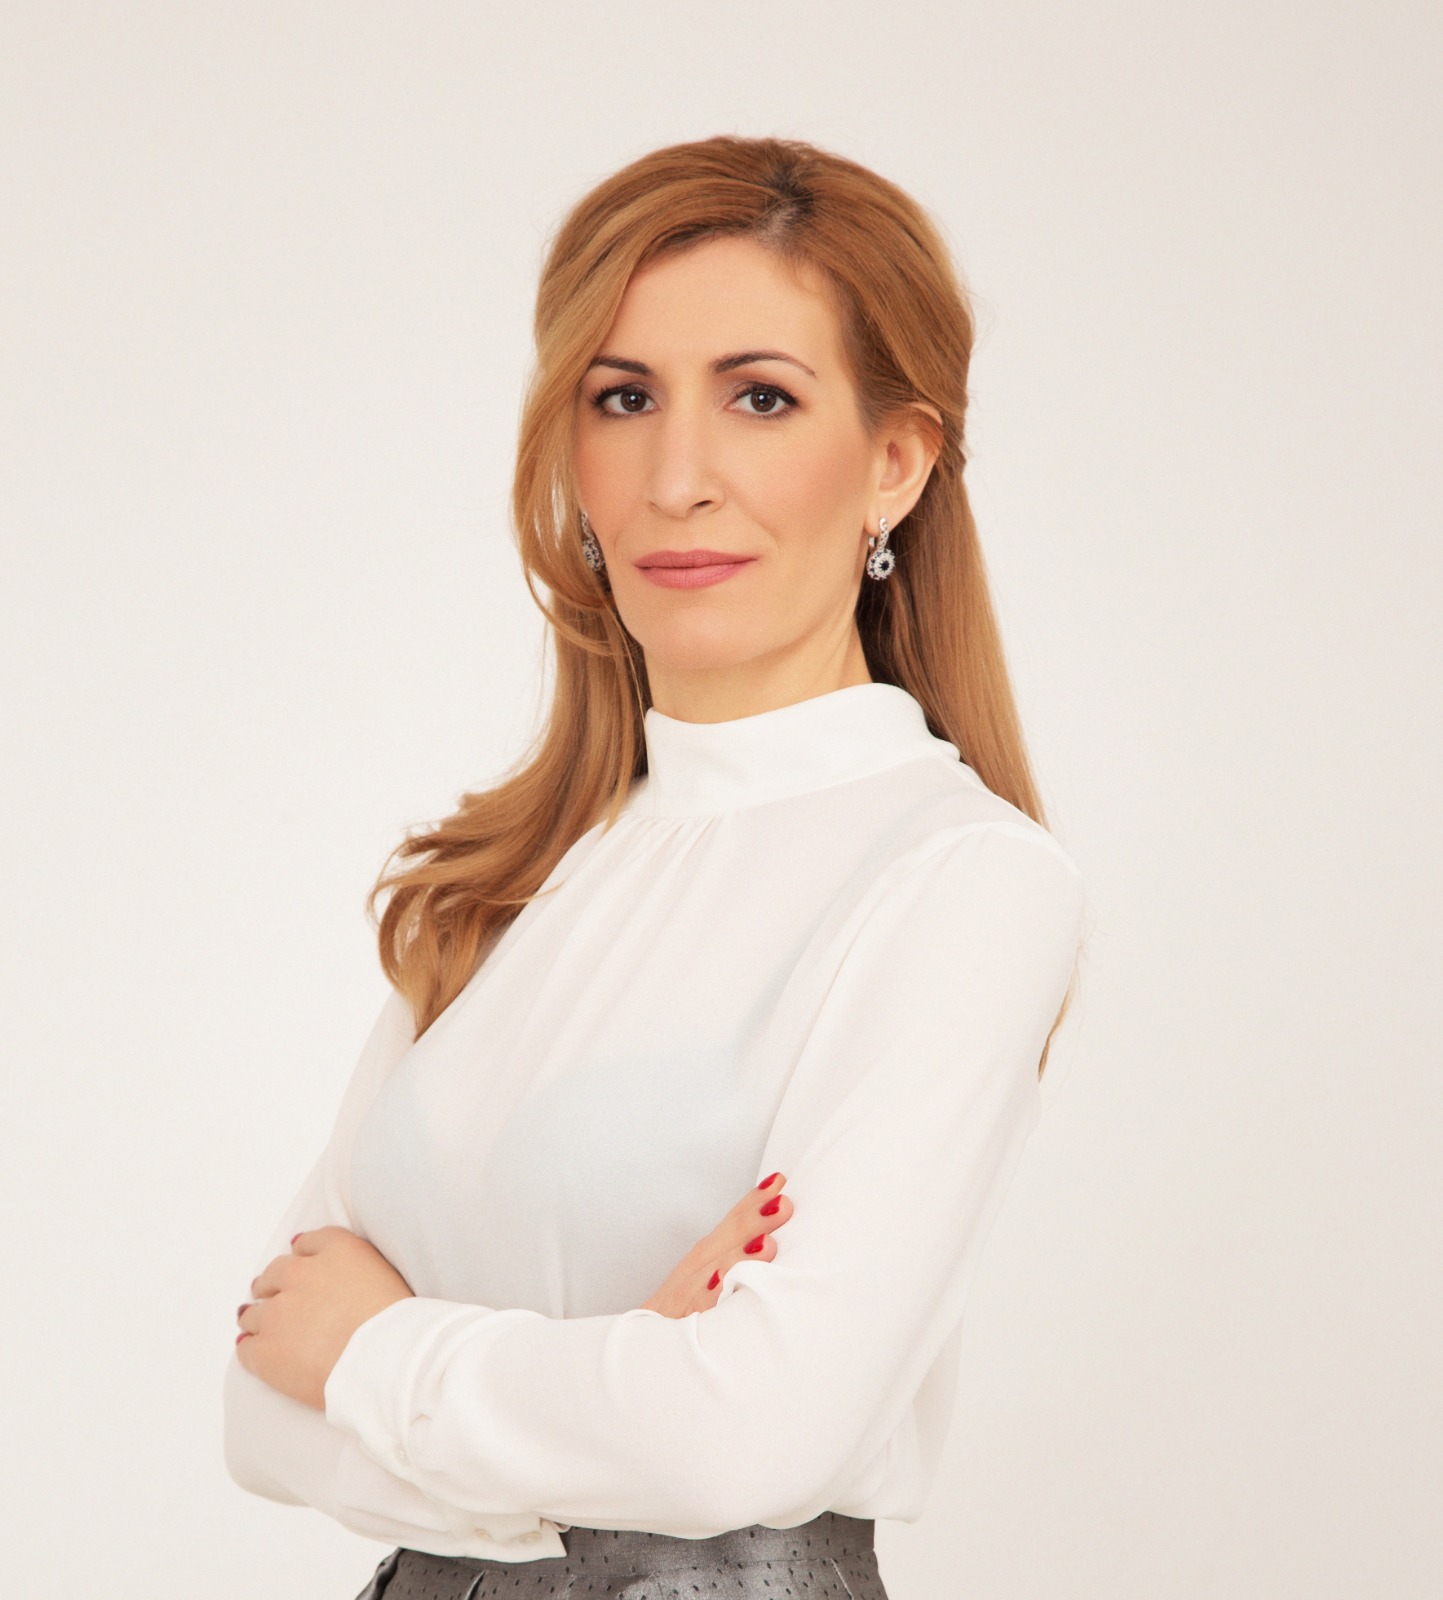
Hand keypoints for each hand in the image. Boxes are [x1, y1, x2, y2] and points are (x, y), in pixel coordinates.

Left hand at [235, 1227, 414, 1410]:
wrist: (384, 1360)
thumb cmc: (396, 1322)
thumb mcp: (385, 1272)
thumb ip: (356, 1264)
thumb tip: (334, 1271)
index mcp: (337, 1251)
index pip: (309, 1242)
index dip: (303, 1255)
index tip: (301, 1267)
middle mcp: (301, 1274)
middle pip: (275, 1273)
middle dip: (274, 1285)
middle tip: (276, 1297)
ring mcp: (278, 1312)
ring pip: (254, 1311)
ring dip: (259, 1318)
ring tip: (263, 1328)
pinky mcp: (265, 1350)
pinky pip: (246, 1347)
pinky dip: (252, 1348)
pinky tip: (256, 1351)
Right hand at [641, 1172, 792, 1317]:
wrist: (640, 1353)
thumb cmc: (683, 1313)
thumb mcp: (712, 1283)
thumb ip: (739, 1259)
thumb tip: (774, 1241)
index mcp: (707, 1258)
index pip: (731, 1225)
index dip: (753, 1203)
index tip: (778, 1181)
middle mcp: (696, 1272)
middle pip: (724, 1241)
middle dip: (753, 1221)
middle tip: (783, 1203)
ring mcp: (685, 1297)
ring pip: (712, 1273)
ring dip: (737, 1256)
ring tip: (765, 1244)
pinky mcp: (677, 1326)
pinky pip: (694, 1311)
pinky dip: (707, 1297)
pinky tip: (721, 1284)